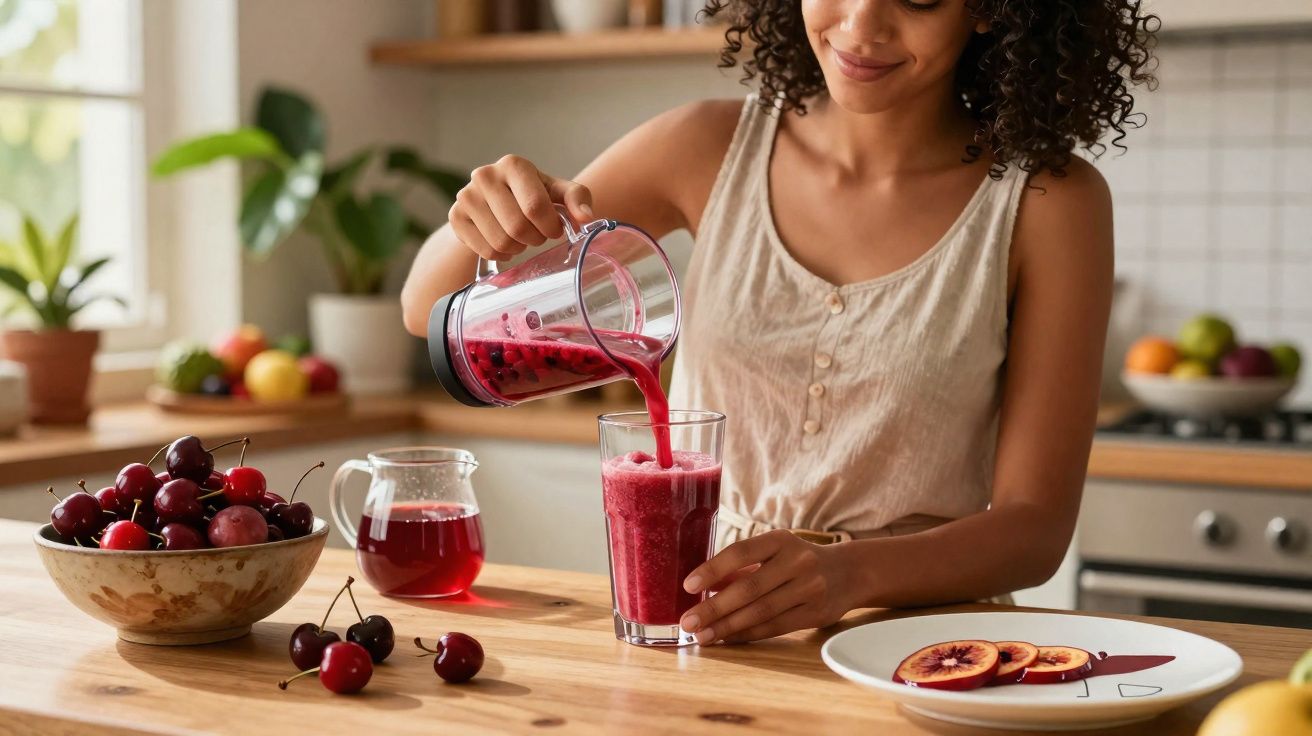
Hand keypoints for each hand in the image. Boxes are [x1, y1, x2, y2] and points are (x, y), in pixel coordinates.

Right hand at [449, 154, 593, 260]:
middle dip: (535, 238)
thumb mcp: (557, 192)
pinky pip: (485, 250)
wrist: (494, 200)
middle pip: (517, 227)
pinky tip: (504, 242)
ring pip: (501, 242)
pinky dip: (501, 254)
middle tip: (537, 235)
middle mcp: (485, 175)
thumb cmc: (532, 195)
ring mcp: (466, 196)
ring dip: (518, 248)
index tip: (555, 230)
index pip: (535, 207)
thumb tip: (586, 217)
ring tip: (521, 237)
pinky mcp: (456, 216)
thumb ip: (577, 198)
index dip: (551, 227)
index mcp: (514, 164)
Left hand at [680, 530, 850, 643]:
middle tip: (688, 621)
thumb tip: (700, 587)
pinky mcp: (815, 613)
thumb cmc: (798, 560)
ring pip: (760, 612)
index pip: (741, 552)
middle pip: (749, 588)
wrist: (848, 572)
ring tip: (702, 635)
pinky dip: (746, 634)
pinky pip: (774, 627)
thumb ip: (742, 567)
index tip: (688, 585)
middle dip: (714, 607)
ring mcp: (809, 588)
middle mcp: (797, 562)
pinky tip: (726, 638)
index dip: (713, 569)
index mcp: (781, 540)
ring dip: (727, 626)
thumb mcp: (774, 551)